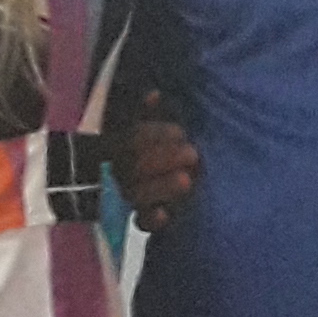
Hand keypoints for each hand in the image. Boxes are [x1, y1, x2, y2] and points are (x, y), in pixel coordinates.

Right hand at [116, 93, 200, 227]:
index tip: (181, 132)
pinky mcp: (146, 217)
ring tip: (186, 180)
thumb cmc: (175, 145)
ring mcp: (133, 193)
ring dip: (160, 186)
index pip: (133, 138)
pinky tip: (165, 215)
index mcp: (126, 143)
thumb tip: (155, 95)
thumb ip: (155, 112)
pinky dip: (152, 219)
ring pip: (136, 193)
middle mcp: (124, 169)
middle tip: (192, 154)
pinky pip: (142, 222)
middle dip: (163, 158)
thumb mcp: (166, 123)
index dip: (154, 134)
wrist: (193, 179)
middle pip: (135, 166)